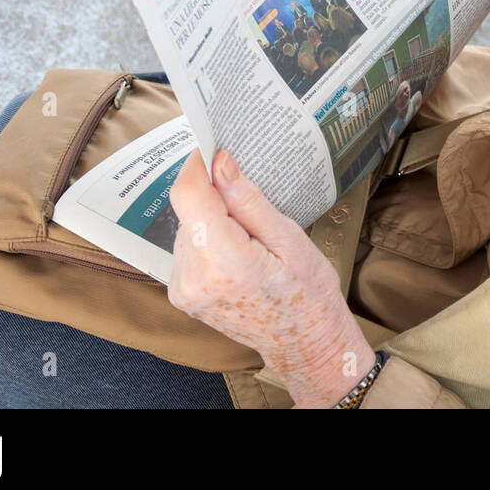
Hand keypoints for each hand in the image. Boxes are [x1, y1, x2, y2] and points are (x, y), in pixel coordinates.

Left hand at [167, 148, 372, 407]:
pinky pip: (186, 248)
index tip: (215, 147)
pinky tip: (236, 251)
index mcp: (225, 262)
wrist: (305, 342)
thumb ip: (248, 200)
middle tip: (251, 204)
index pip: (189, 195)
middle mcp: (195, 278)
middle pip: (188, 210)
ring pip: (186, 227)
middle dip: (213, 196)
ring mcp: (184, 290)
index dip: (198, 165)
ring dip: (211, 219)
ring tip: (249, 236)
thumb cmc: (307, 291)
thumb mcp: (289, 238)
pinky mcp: (182, 295)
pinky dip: (207, 239)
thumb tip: (220, 162)